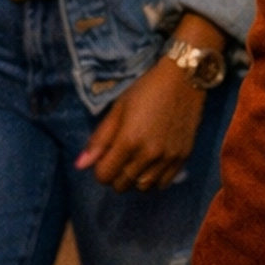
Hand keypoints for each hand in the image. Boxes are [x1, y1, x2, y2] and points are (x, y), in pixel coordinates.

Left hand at [76, 14, 224, 190]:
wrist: (185, 77)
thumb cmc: (147, 89)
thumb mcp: (118, 108)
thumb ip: (99, 139)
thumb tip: (80, 165)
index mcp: (129, 140)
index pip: (104, 175)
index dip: (100, 168)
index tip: (106, 155)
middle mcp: (149, 154)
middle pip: (122, 184)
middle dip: (116, 174)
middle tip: (121, 156)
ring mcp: (168, 158)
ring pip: (142, 187)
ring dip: (135, 178)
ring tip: (137, 160)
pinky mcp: (183, 157)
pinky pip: (163, 183)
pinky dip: (154, 178)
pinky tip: (153, 163)